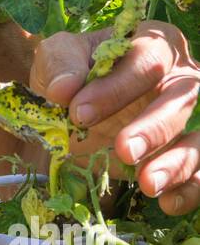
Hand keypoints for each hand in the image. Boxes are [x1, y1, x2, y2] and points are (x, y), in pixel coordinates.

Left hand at [31, 20, 199, 214]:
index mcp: (154, 42)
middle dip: (154, 126)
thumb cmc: (74, 73)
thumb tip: (64, 88)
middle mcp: (182, 77)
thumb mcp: (57, 58)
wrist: (77, 109)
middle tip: (125, 150)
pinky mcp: (187, 152)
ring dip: (178, 163)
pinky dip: (189, 189)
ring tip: (147, 184)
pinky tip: (166, 202)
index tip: (79, 112)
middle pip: (182, 98)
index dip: (117, 87)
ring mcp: (190, 118)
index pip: (146, 59)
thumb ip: (61, 65)